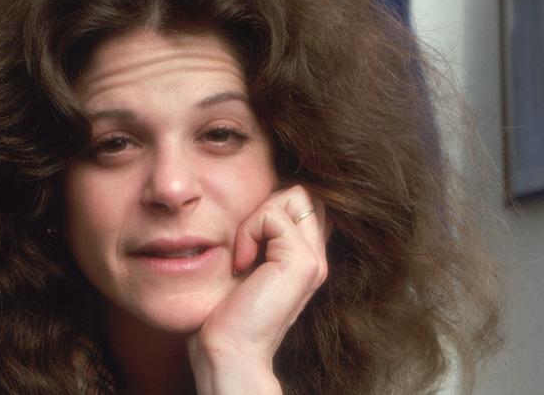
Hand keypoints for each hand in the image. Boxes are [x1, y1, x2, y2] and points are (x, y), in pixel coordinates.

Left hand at [187, 185, 330, 394]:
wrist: (228, 350)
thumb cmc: (226, 311)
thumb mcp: (246, 263)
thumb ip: (260, 237)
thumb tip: (257, 205)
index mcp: (306, 259)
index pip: (305, 205)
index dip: (274, 208)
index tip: (247, 240)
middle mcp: (317, 258)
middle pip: (305, 194)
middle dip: (269, 205)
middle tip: (246, 242)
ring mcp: (314, 260)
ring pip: (295, 195)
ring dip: (258, 216)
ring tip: (244, 252)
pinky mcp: (302, 261)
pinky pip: (273, 215)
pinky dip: (249, 230)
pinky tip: (240, 263)